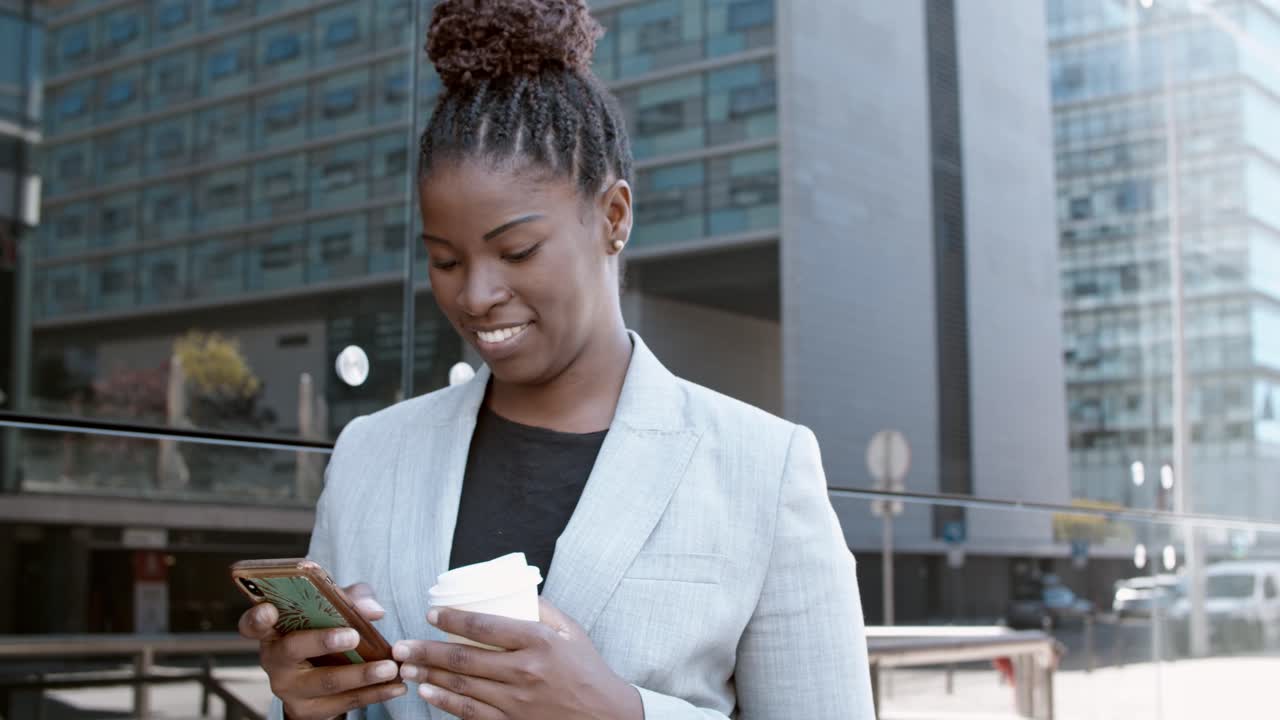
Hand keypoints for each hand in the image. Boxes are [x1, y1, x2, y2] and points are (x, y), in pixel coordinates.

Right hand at [238, 582, 406, 719]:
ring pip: (326, 681)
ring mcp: (288, 688)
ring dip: (362, 675)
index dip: (258, 616)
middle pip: (293, 649)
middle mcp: (274, 660)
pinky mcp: (307, 710)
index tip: (270, 609)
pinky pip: (344, 703)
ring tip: (390, 668)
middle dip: (324, 642)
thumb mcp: (333, 608)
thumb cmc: (324, 628)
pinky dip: (374, 694)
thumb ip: (352, 599)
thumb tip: (373, 611)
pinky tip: (396, 687)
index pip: (253, 623)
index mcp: (272, 631)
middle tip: (354, 636)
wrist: (321, 671)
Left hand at [393, 597, 642, 719]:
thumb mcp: (571, 632)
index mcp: (538, 641)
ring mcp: (516, 700)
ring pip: (462, 686)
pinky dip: (446, 702)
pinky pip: (472, 713)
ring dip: (429, 675)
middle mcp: (524, 670)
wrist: (606, 716)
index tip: (431, 613)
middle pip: (463, 658)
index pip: (484, 627)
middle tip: (401, 645)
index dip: (452, 619)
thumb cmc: (588, 670)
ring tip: (406, 667)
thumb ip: (542, 609)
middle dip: (426, 650)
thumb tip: (513, 591)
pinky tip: (428, 693)